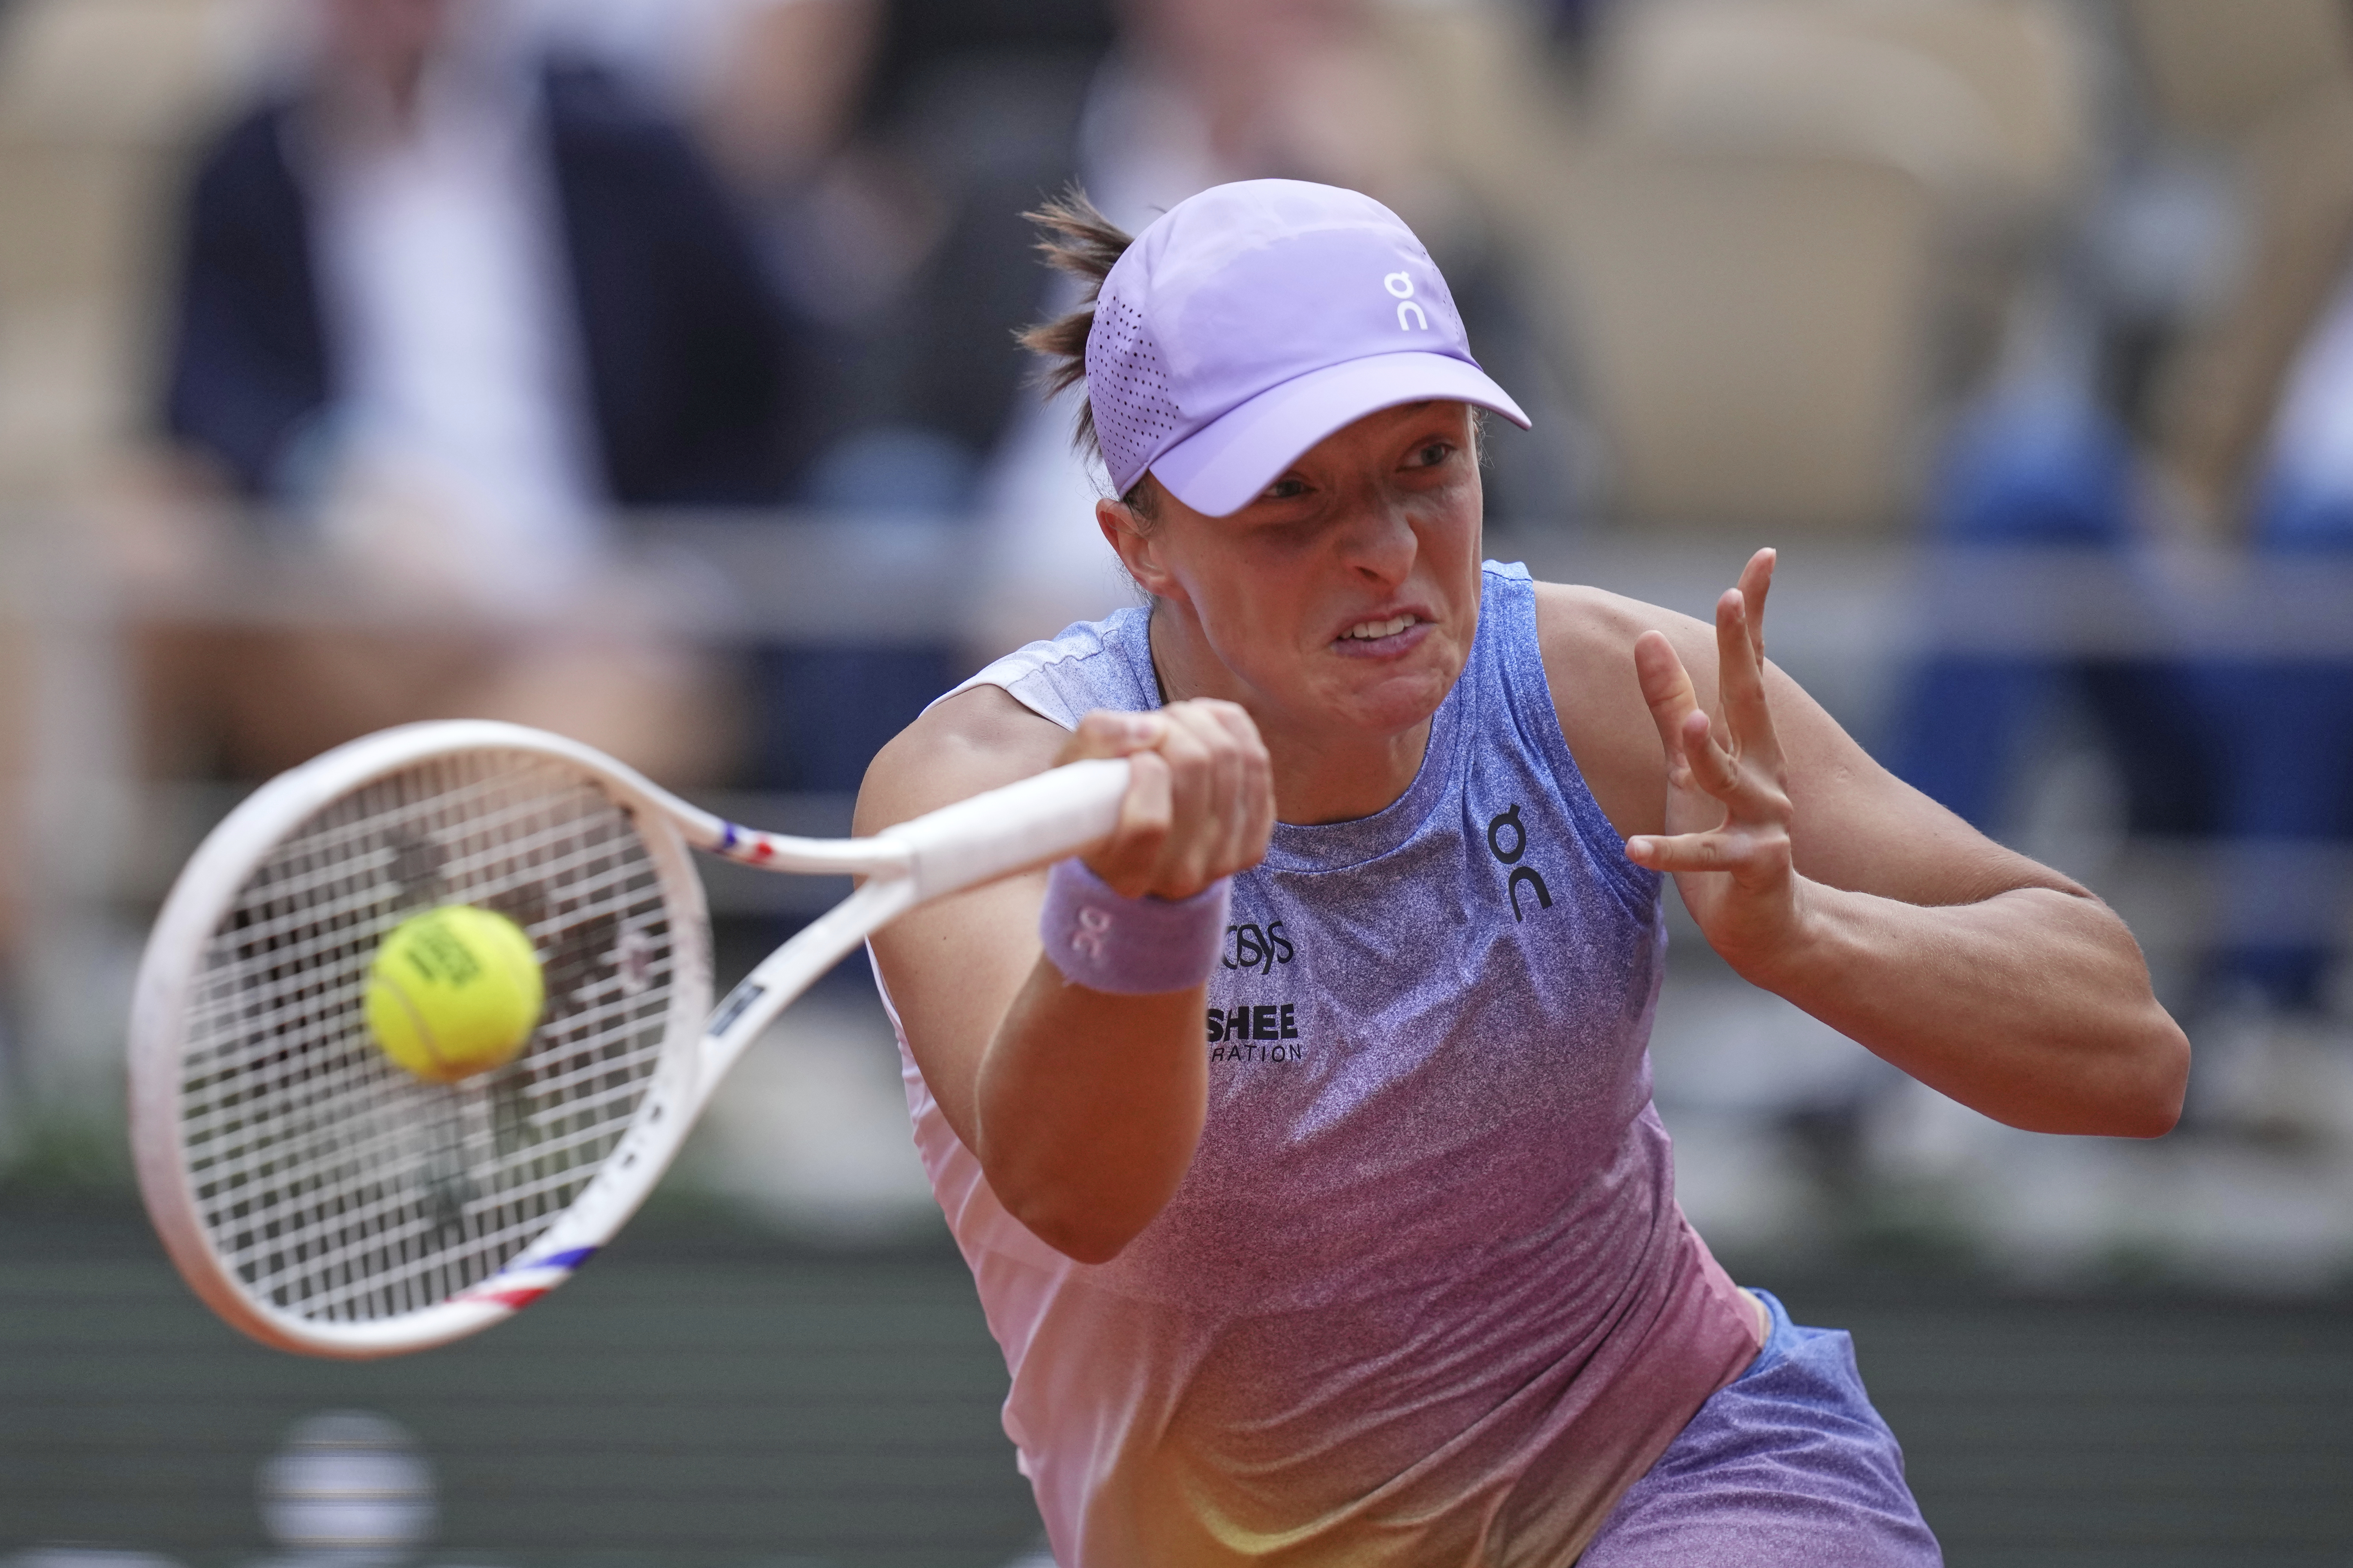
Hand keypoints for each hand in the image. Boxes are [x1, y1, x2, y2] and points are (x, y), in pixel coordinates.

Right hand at [1057, 700, 1274, 899]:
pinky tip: (1205, 730)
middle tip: (1154, 728)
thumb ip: (1099, 740)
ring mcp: (1223, 863)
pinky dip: (1231, 730)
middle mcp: (1179, 878)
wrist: (1141, 840)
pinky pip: (1257, 760)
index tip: (1136, 757)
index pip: (1150, 822)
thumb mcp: (1075, 768)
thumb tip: (1152, 729)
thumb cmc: (1099, 797)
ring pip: (1231, 757)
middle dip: (1172, 728)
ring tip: (1175, 727)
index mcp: (1127, 873)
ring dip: (1200, 722)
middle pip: (1195, 767)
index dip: (1145, 770)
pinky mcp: (1253, 842)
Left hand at [1625, 549, 1807, 970]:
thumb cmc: (1722, 832)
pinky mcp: (1749, 868)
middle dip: (1741, 651)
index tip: (1761, 558)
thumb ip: (1670, 706)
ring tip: (1687, 723)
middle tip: (1732, 599)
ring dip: (1706, 751)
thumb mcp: (1687, 766)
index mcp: (1749, 743)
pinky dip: (1668, 852)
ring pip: (1730, 779)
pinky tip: (1633, 848)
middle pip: (1749, 703)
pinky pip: (1704, 857)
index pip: (1750, 668)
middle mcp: (1763, 772)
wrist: (1768, 924)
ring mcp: (1762, 820)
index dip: (1753, 616)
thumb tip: (1648, 635)